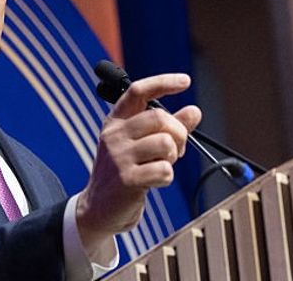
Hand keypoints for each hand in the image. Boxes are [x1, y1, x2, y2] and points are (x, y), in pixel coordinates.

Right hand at [76, 73, 201, 254]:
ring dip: (173, 156)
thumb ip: (168, 128)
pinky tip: (156, 181)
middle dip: (178, 133)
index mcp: (116, 122)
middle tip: (176, 149)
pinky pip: (164, 170)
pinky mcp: (127, 179)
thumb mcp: (141, 145)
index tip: (185, 81)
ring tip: (163, 165)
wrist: (98, 210)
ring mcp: (119, 157)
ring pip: (165, 143)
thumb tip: (194, 111)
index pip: (138, 91)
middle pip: (159, 117)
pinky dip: (168, 176)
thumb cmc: (124, 174)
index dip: (163, 82)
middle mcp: (114, 135)